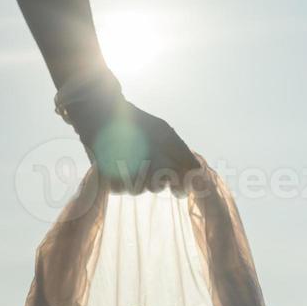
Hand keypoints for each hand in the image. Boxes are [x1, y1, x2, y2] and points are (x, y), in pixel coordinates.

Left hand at [67, 95, 197, 194]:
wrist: (106, 115)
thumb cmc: (138, 123)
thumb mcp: (165, 135)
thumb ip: (184, 156)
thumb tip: (200, 174)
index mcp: (162, 162)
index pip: (177, 185)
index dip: (180, 188)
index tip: (179, 187)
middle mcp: (147, 171)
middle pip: (157, 188)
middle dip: (156, 177)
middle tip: (152, 163)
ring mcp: (128, 176)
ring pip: (137, 190)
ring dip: (136, 174)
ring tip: (131, 154)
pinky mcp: (110, 179)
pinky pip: (119, 188)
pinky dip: (118, 175)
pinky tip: (117, 160)